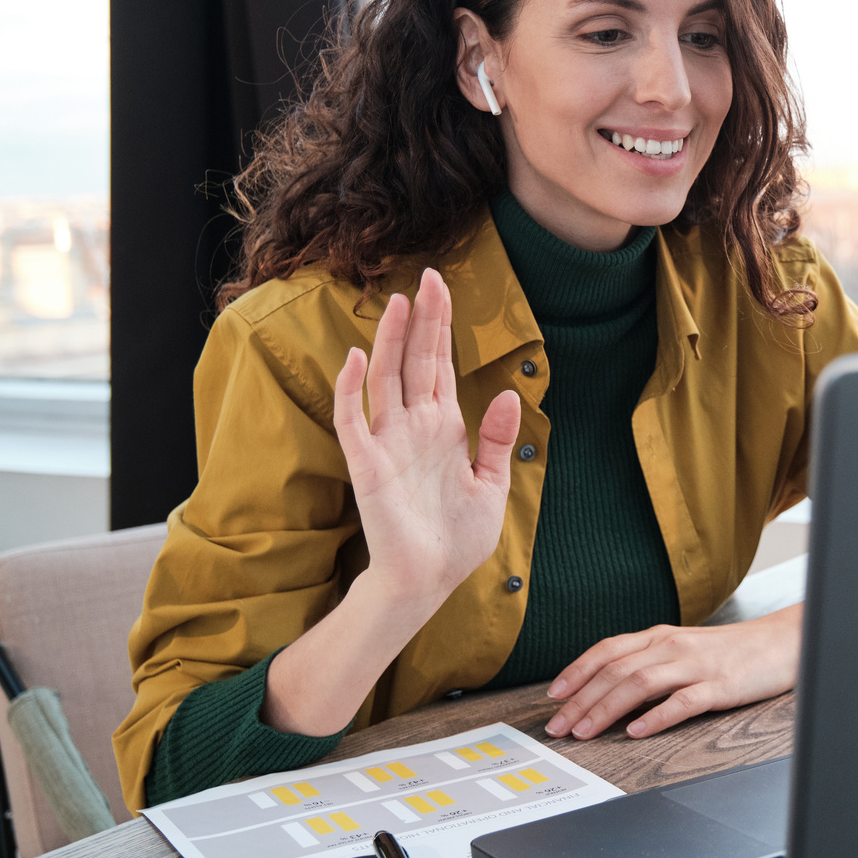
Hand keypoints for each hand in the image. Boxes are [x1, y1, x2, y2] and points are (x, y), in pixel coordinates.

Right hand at [333, 268, 521, 608]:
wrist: (430, 581)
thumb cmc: (456, 538)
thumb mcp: (491, 485)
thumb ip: (497, 440)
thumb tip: (506, 392)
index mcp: (444, 427)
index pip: (439, 364)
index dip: (440, 326)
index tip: (443, 285)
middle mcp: (413, 427)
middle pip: (415, 361)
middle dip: (422, 320)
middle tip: (428, 276)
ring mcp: (388, 443)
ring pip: (385, 379)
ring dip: (388, 341)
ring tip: (396, 302)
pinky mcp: (368, 466)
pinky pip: (353, 420)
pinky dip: (351, 389)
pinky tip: (357, 357)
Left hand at [542, 604, 802, 739]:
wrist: (783, 643)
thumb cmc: (733, 652)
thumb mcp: (685, 650)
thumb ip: (651, 663)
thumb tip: (609, 690)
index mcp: (661, 637)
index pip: (608, 650)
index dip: (577, 671)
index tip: (554, 696)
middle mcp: (673, 646)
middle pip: (616, 670)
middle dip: (582, 699)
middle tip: (559, 726)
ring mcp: (696, 665)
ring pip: (640, 683)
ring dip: (607, 708)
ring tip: (586, 731)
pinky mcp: (719, 686)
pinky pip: (682, 701)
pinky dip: (656, 717)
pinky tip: (637, 732)